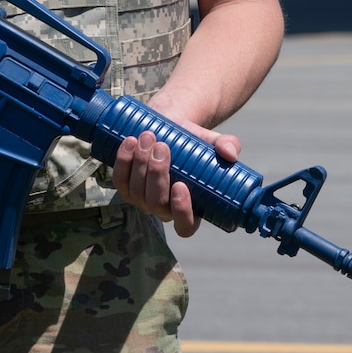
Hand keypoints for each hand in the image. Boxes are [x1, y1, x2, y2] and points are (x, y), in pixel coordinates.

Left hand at [112, 112, 241, 237]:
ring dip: (140, 164)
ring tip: (148, 137)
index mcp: (190, 209)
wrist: (172, 126)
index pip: (185, 226)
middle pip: (155, 204)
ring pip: (136, 192)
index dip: (181, 211)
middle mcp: (164, 210)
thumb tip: (231, 154)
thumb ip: (227, 145)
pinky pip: (120, 180)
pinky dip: (122, 161)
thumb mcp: (212, 142)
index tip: (181, 185)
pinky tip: (129, 142)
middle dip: (156, 175)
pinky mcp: (126, 186)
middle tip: (162, 147)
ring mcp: (142, 200)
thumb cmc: (194, 141)